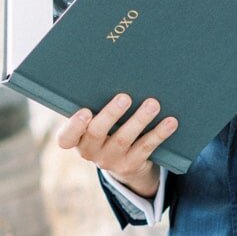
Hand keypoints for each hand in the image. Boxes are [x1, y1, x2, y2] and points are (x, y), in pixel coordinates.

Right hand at [57, 93, 176, 196]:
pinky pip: (145, 147)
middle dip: (111, 114)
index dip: (74, 126)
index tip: (85, 112)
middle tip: (125, 97)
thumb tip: (113, 71)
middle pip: (97, 133)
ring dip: (139, 120)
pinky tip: (170, 122)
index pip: (66, 138)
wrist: (124, 162)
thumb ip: (96, 102)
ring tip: (153, 103)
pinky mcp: (131, 165)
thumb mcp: (97, 119)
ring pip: (124, 139)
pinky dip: (159, 133)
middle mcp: (90, 151)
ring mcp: (111, 160)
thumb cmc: (107, 128)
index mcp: (77, 138)